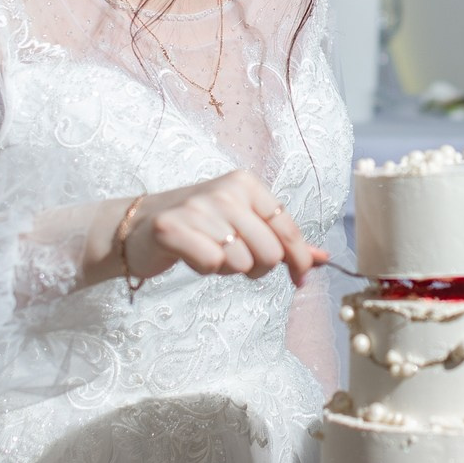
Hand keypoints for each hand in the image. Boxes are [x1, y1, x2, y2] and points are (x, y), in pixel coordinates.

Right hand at [106, 170, 327, 288]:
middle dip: (257, 267)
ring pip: (241, 262)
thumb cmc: (199, 226)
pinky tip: (193, 256)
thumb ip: (283, 240)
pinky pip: (212, 265)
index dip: (299, 260)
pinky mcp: (171, 228)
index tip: (300, 278)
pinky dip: (205, 268)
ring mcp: (197, 208)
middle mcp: (224, 191)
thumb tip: (324, 260)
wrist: (138, 225)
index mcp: (246, 184)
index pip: (288, 229)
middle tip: (235, 259)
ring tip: (210, 252)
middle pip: (269, 252)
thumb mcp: (244, 223)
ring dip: (228, 268)